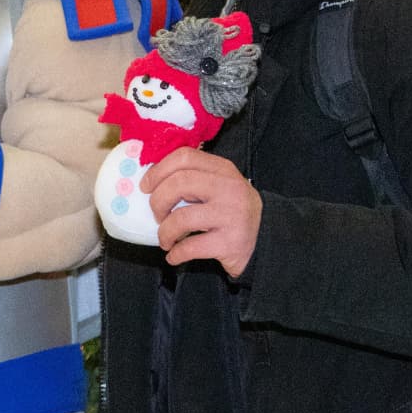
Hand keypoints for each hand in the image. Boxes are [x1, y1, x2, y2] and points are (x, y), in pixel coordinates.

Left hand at [144, 148, 262, 275]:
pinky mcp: (232, 242)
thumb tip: (147, 181)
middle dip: (158, 201)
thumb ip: (192, 178)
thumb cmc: (230, 211)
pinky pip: (190, 247)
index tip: (145, 187)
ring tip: (166, 239)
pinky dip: (175, 254)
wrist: (265, 239)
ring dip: (164, 232)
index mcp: (223, 170)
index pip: (184, 157)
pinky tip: (175, 255)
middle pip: (179, 183)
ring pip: (181, 218)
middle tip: (157, 215)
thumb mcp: (217, 186)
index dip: (157, 170)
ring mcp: (233, 215)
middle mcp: (231, 189)